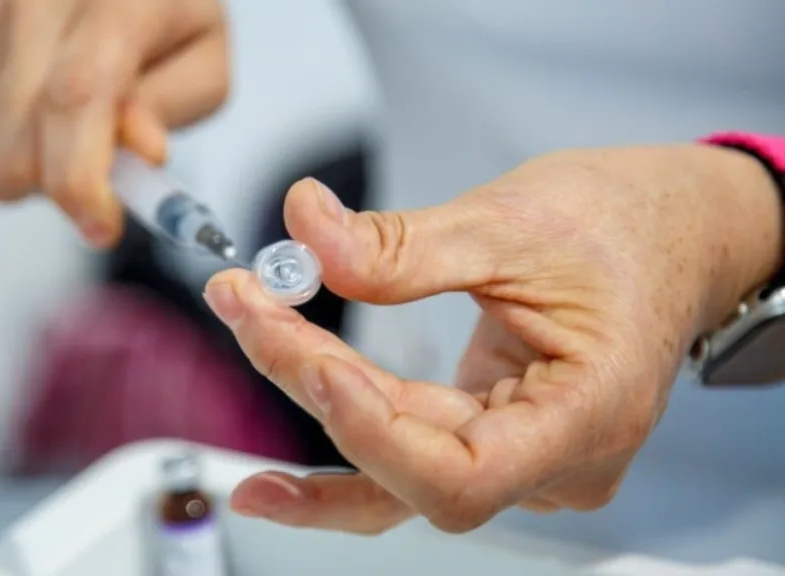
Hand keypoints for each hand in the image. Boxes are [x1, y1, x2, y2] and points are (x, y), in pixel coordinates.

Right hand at [0, 0, 228, 246]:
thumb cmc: (164, 29)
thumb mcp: (201, 64)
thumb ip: (174, 106)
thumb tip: (141, 151)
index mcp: (113, 0)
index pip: (76, 94)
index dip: (81, 176)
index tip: (102, 227)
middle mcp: (34, 1)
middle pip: (19, 136)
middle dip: (63, 186)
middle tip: (106, 186)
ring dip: (39, 169)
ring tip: (78, 133)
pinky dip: (11, 150)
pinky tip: (42, 120)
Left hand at [202, 145, 782, 532]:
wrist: (669, 232)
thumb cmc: (623, 228)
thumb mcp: (513, 222)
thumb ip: (404, 247)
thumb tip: (305, 232)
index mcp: (588, 415)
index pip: (465, 476)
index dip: (375, 434)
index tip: (312, 360)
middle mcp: (554, 460)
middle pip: (408, 461)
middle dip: (316, 383)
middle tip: (249, 306)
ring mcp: (520, 455)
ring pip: (395, 465)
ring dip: (315, 402)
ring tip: (249, 340)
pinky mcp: (487, 431)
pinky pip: (405, 451)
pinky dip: (344, 431)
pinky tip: (280, 459)